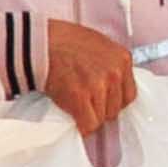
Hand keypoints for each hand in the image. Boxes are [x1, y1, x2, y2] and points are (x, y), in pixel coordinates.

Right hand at [31, 20, 138, 142]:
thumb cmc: (61, 41)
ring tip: (74, 103)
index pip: (129, 94)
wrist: (38, 42)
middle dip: (100, 108)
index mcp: (121, 58)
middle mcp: (114, 72)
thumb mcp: (97, 45)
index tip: (102, 100)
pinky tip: (72, 116)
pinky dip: (81, 125)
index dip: (113, 100)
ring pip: (101, 118)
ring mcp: (98, 85)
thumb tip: (110, 84)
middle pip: (116, 108)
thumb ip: (108, 64)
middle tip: (84, 101)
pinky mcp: (80, 97)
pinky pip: (88, 124)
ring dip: (88, 116)